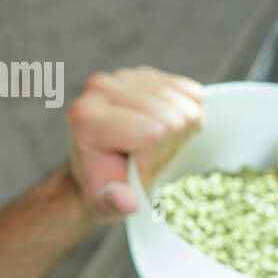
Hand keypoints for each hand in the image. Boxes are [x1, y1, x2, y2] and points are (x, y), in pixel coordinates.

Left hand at [66, 66, 204, 220]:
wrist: (101, 165)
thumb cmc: (104, 185)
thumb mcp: (103, 205)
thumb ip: (114, 203)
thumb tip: (128, 202)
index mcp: (85, 117)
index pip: (152, 132)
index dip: (151, 160)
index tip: (134, 171)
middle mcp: (100, 87)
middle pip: (171, 117)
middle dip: (165, 147)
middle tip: (145, 159)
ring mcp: (125, 75)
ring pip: (184, 104)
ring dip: (179, 133)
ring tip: (153, 145)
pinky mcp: (147, 73)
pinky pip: (192, 93)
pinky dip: (189, 116)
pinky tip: (167, 128)